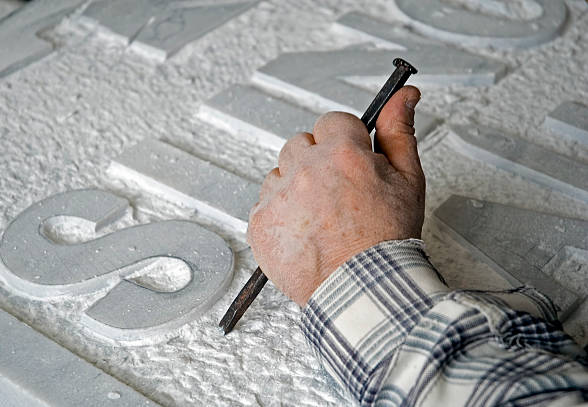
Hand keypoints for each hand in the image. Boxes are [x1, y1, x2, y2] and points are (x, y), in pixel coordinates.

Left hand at [247, 86, 424, 305]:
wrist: (362, 290)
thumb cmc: (387, 241)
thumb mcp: (408, 181)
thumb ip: (399, 132)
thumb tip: (404, 96)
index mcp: (341, 154)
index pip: (332, 122)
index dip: (344, 142)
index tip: (350, 161)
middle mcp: (304, 170)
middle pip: (301, 144)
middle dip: (317, 161)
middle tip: (337, 194)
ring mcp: (278, 197)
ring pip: (280, 173)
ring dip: (296, 187)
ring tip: (321, 218)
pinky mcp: (259, 223)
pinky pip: (265, 203)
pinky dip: (280, 214)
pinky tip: (304, 232)